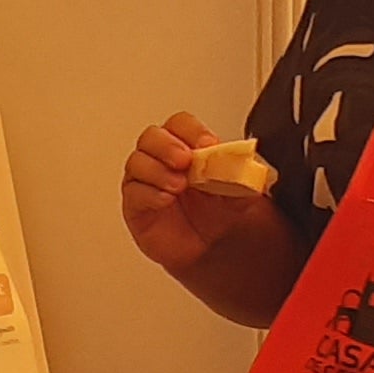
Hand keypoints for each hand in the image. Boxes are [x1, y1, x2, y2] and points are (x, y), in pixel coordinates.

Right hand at [121, 113, 281, 276]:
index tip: (207, 144)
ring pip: (137, 162)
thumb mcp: (240, 190)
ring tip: (179, 185)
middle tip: (185, 160)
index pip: (180, 125)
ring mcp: (147, 182)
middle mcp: (163, 160)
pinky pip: (133, 193)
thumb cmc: (219, 214)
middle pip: (152, 137)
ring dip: (157, 170)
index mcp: (187, 148)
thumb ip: (239, 173)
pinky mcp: (136, 206)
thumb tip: (240, 158)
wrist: (213, 247)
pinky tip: (166, 199)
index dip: (191, 131)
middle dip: (167, 146)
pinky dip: (149, 194)